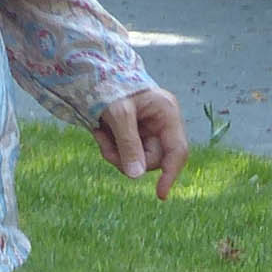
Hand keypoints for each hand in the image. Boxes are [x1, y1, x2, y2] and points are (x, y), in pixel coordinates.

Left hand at [92, 85, 186, 199]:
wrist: (94, 76)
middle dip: (128, 159)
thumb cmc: (110, 87)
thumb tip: (135, 175)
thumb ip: (128, 144)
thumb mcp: (118, 115)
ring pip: (137, 160)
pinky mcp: (135, 135)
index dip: (171, 174)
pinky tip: (100, 133)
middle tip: (105, 149)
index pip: (177, 151)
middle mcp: (162, 124)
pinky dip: (111, 149)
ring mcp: (149, 130)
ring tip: (100, 136)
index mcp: (167, 114)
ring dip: (116, 155)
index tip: (160, 195)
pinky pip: (126, 154)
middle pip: (153, 160)